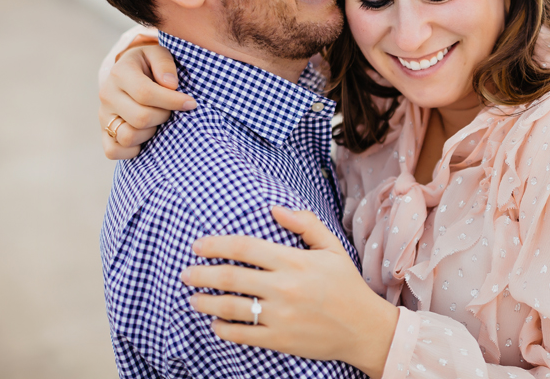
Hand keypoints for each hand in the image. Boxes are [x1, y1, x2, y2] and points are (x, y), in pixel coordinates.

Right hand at [99, 43, 195, 159]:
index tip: (191, 103)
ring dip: (151, 133)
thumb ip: (165, 64)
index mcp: (120, 73)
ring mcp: (104, 115)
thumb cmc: (151, 64)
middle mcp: (108, 95)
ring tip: (158, 121)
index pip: (145, 94)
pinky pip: (113, 151)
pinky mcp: (103, 132)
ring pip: (128, 136)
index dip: (172, 101)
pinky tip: (146, 138)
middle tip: (171, 111)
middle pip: (141, 118)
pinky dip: (132, 150)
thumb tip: (170, 84)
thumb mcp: (158, 53)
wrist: (131, 73)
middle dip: (164, 116)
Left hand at [181, 208, 398, 378]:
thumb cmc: (346, 285)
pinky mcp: (279, 340)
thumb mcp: (332, 248)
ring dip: (205, 302)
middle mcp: (284, 287)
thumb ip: (305, 224)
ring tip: (194, 298)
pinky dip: (223, 328)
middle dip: (202, 274)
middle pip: (231, 277)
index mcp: (294, 261)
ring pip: (230, 307)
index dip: (216, 245)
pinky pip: (242, 334)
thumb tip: (275, 209)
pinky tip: (215, 323)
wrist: (363, 328)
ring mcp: (280, 316)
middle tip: (186, 273)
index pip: (245, 248)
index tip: (197, 246)